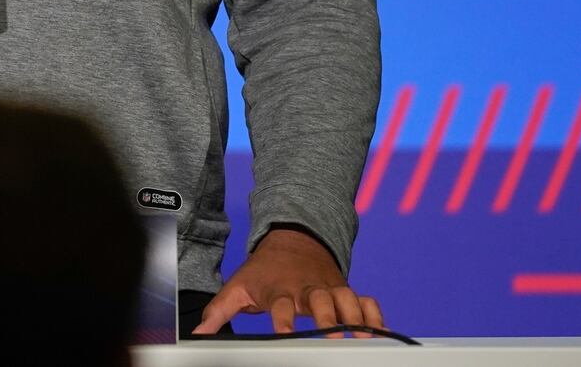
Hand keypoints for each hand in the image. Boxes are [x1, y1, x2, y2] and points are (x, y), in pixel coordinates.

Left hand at [192, 227, 382, 337]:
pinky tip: (382, 332)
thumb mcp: (237, 287)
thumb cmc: (263, 272)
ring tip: (364, 337)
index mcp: (280, 289)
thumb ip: (219, 311)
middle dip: (327, 319)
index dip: (283, 319)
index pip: (281, 305)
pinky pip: (364, 299)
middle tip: (334, 338)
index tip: (284, 334)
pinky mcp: (344, 289)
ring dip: (356, 316)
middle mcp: (306, 288)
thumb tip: (198, 333)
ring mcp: (328, 288)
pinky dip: (374, 313)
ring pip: (346, 297)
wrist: (292, 241)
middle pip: (320, 300)